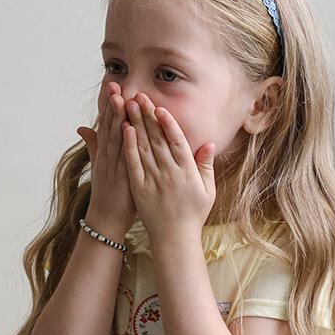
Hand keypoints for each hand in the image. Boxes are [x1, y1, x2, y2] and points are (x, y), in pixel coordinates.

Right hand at [76, 83, 136, 235]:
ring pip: (115, 137)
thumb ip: (93, 146)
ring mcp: (113, 166)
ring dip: (116, 117)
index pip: (106, 123)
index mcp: (105, 153)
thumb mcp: (100, 167)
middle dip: (111, 104)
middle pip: (109, 125)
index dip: (108, 104)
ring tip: (119, 97)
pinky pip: (123, 156)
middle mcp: (107, 156)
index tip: (111, 84)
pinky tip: (127, 127)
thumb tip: (82, 127)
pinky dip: (124, 142)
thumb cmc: (109, 194)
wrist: (106, 220)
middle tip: (114, 82)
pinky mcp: (121, 177)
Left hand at [121, 93, 215, 240]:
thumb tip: (209, 143)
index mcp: (187, 172)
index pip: (177, 142)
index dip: (168, 123)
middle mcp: (170, 174)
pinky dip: (129, 146)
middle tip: (140, 96)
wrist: (175, 238)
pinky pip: (134, 164)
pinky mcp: (140, 188)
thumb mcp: (207, 191)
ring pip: (144, 147)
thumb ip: (206, 166)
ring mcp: (154, 181)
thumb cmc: (193, 214)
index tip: (160, 107)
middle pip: (157, 139)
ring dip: (136, 124)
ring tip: (129, 105)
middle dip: (147, 116)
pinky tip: (124, 131)